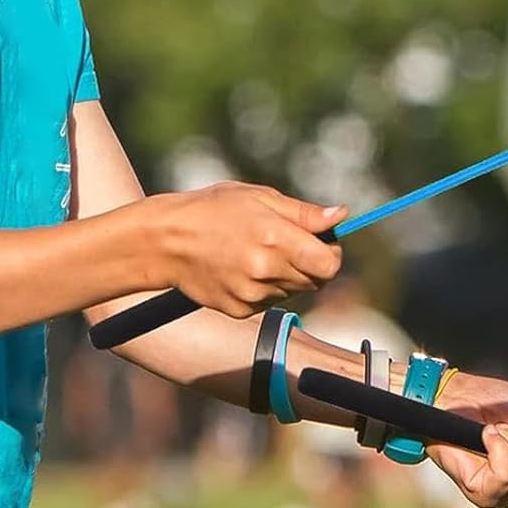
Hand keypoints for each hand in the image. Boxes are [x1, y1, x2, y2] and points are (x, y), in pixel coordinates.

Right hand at [155, 183, 345, 317]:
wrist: (165, 241)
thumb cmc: (213, 210)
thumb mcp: (259, 197)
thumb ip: (304, 213)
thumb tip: (341, 216)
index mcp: (276, 239)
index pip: (329, 265)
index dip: (332, 254)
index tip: (323, 243)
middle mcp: (266, 271)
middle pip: (315, 281)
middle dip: (309, 263)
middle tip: (286, 243)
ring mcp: (252, 294)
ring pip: (292, 292)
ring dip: (286, 276)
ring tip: (256, 252)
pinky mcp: (239, 310)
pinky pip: (268, 302)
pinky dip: (263, 289)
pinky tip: (240, 268)